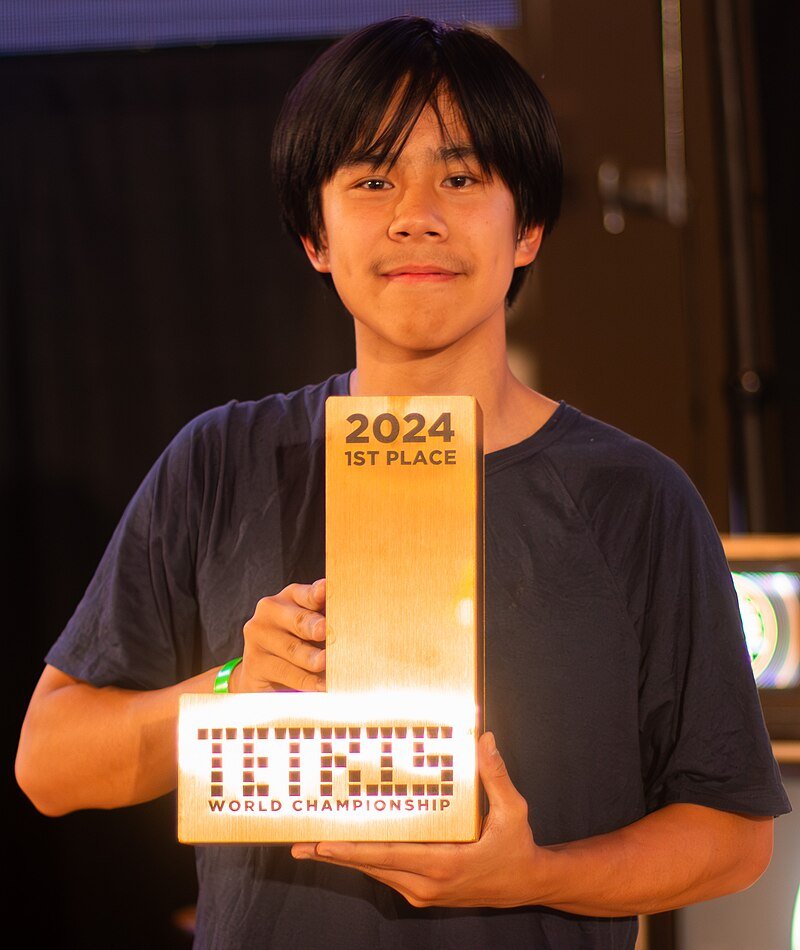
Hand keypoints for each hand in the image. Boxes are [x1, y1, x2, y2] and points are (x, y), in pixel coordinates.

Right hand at [233, 579, 326, 691]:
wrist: (263, 672)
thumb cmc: (298, 643)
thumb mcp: (312, 628)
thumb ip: (327, 621)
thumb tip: (352, 627)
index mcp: (290, 597)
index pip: (306, 594)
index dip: (317, 593)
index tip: (325, 590)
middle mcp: (270, 611)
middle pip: (298, 619)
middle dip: (315, 626)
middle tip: (327, 632)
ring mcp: (259, 635)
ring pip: (293, 649)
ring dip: (314, 659)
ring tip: (329, 664)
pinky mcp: (255, 662)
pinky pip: (286, 672)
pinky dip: (307, 680)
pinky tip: (322, 685)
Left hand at [291, 732, 544, 907]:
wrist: (526, 885)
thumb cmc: (517, 846)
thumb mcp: (514, 810)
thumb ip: (496, 776)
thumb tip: (485, 739)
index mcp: (444, 864)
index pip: (387, 855)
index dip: (352, 849)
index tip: (322, 842)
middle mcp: (427, 883)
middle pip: (371, 867)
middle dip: (334, 854)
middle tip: (300, 843)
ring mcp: (423, 892)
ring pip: (375, 873)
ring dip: (346, 859)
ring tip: (313, 844)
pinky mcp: (423, 893)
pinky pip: (386, 875)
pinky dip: (365, 862)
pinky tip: (346, 850)